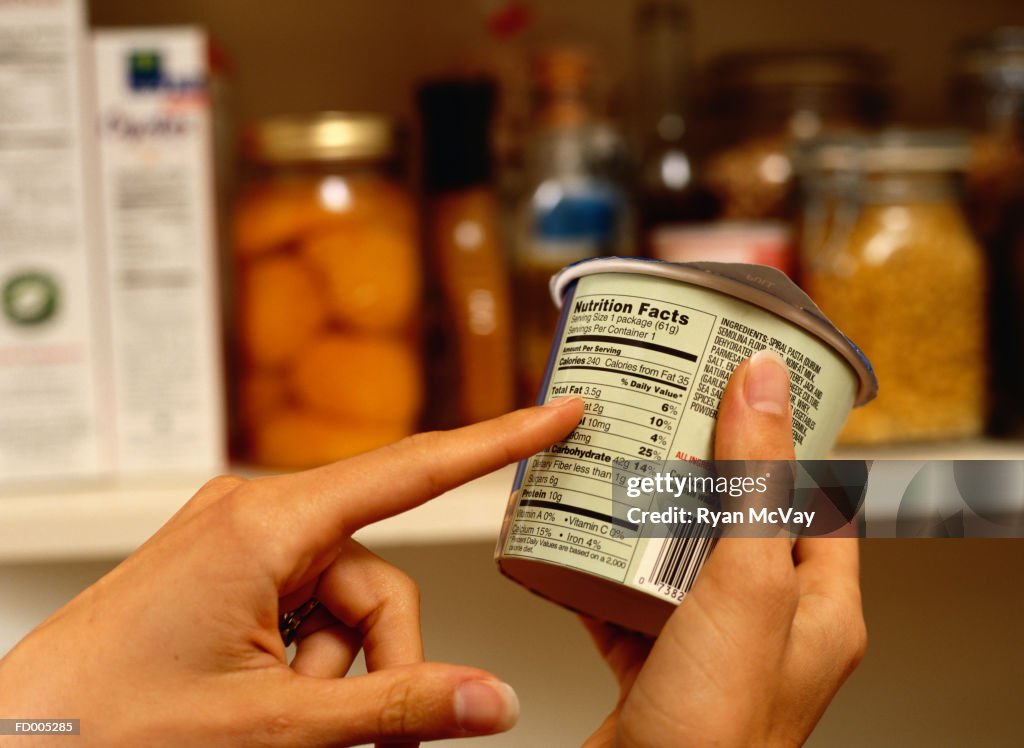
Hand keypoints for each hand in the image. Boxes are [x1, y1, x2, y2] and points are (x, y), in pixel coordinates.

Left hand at [0, 398, 584, 746]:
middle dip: (382, 664)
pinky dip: (311, 665)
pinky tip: (273, 705)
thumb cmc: (108, 723)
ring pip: (350, 606)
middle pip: (383, 580)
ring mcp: (243, 542)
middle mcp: (256, 515)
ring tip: (290, 726)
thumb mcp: (274, 726)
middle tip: (360, 736)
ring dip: (339, 676)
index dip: (500, 441)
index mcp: (265, 522)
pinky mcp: (233, 570)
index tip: (556, 415)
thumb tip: (492, 697)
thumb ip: (395, 706)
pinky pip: (311, 611)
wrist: (14, 741)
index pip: (414, 470)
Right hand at [583, 350, 866, 746]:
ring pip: (680, 563)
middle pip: (740, 527)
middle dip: (701, 477)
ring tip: (618, 476)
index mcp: (818, 610)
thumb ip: (758, 483)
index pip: (820, 504)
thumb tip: (764, 384)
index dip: (789, 449)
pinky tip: (574, 549)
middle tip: (666, 429)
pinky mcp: (655, 667)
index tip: (748, 402)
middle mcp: (768, 629)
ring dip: (647, 521)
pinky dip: (601, 575)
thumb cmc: (714, 731)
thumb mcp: (748, 585)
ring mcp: (709, 649)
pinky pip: (628, 603)